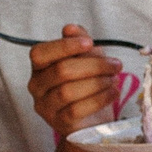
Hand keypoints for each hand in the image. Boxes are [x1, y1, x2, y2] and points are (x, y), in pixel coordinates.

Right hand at [26, 24, 123, 141]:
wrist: (91, 119)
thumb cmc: (87, 84)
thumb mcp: (86, 58)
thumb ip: (79, 42)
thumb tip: (70, 28)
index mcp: (39, 67)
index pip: (40, 53)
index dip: (64, 46)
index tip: (90, 43)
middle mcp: (36, 86)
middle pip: (61, 71)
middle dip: (94, 65)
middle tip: (116, 65)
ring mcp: (45, 107)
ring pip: (68, 91)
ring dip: (98, 83)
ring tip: (114, 80)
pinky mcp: (58, 123)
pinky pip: (77, 110)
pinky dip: (100, 99)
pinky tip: (113, 93)